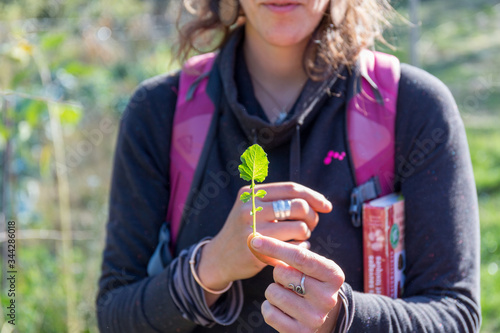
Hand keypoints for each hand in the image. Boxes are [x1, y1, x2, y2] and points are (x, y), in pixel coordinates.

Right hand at [198, 182, 331, 291]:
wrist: (219, 258)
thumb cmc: (245, 231)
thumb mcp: (252, 208)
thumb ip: (278, 200)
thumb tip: (317, 201)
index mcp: (251, 193)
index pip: (291, 188)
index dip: (313, 196)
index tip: (326, 206)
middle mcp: (250, 207)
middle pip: (298, 205)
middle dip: (312, 216)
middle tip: (311, 225)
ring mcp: (253, 229)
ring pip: (300, 227)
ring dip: (306, 233)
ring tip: (299, 237)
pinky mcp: (258, 250)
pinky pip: (294, 247)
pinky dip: (301, 247)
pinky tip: (295, 249)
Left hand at [250, 235, 343, 332]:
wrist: (322, 316)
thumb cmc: (310, 282)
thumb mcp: (308, 266)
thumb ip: (287, 253)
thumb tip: (254, 240)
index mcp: (333, 275)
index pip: (299, 256)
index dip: (274, 246)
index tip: (255, 239)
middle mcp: (328, 298)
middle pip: (282, 273)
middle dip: (278, 274)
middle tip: (290, 282)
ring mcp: (315, 318)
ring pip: (272, 293)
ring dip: (273, 292)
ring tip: (289, 296)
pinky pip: (269, 312)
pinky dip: (269, 308)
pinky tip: (283, 310)